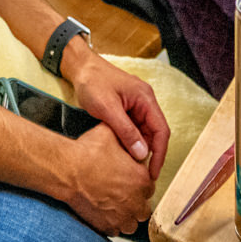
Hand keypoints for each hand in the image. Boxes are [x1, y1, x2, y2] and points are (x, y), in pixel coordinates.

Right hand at [59, 123, 155, 235]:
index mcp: (142, 180)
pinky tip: (103, 212)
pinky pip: (116, 230)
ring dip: (126, 216)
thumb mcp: (109, 134)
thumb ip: (123, 135)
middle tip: (120, 192)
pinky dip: (112, 223)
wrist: (67, 170)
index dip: (138, 182)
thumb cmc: (87, 152)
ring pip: (132, 223)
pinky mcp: (107, 226)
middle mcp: (136, 202)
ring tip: (113, 205)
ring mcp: (122, 217)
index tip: (128, 179)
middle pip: (144, 208)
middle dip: (135, 201)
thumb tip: (127, 131)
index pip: (149, 186)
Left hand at [66, 46, 169, 179]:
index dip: (160, 153)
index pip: (161, 130)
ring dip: (138, 148)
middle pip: (154, 133)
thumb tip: (142, 153)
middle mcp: (145, 102)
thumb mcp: (107, 108)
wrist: (79, 67)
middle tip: (141, 174)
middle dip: (149, 153)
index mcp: (146, 98)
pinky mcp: (126, 109)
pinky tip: (122, 153)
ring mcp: (136, 106)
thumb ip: (126, 131)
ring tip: (129, 166)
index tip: (153, 172)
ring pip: (143, 133)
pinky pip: (133, 129)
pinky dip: (129, 141)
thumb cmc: (92, 81)